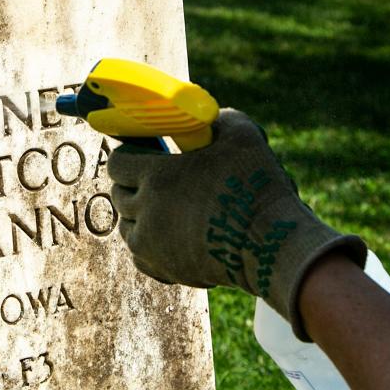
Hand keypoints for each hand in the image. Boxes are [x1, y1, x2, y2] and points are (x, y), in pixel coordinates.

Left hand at [108, 108, 366, 339]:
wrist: (272, 246)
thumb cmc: (257, 187)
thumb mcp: (243, 135)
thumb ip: (217, 120)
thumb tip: (207, 120)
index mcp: (157, 176)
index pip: (118, 163)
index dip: (127, 155)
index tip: (141, 154)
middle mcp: (146, 211)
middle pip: (119, 195)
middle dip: (131, 185)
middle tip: (152, 181)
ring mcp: (151, 244)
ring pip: (127, 227)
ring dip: (138, 216)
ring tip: (161, 209)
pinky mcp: (164, 269)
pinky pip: (140, 256)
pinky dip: (148, 246)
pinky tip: (166, 237)